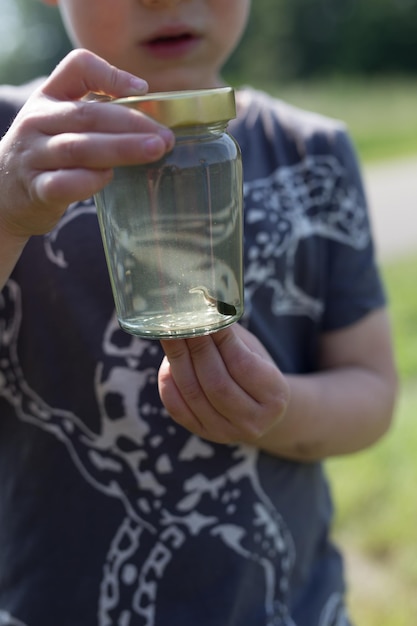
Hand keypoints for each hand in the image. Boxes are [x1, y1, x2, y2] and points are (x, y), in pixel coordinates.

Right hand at [0, 48, 173, 239]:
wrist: (4, 195)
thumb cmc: (47, 156)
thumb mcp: (61, 123)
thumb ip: (96, 115)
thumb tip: (151, 122)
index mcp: (48, 98)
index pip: (76, 67)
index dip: (111, 74)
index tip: (142, 89)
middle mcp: (38, 121)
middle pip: (88, 115)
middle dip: (132, 124)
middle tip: (165, 136)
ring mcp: (34, 155)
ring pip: (79, 148)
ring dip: (121, 149)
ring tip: (154, 151)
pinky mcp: (37, 189)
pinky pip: (65, 183)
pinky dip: (90, 181)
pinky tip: (110, 178)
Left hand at [158, 324, 289, 444]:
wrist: (258, 410)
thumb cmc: (256, 370)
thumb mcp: (255, 351)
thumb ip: (232, 334)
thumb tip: (205, 305)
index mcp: (275, 396)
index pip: (243, 364)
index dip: (221, 339)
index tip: (205, 315)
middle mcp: (253, 421)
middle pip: (216, 382)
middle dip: (196, 349)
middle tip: (182, 323)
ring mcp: (226, 432)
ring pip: (195, 394)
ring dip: (178, 361)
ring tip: (171, 335)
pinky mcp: (203, 433)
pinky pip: (178, 408)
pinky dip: (168, 383)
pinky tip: (168, 362)